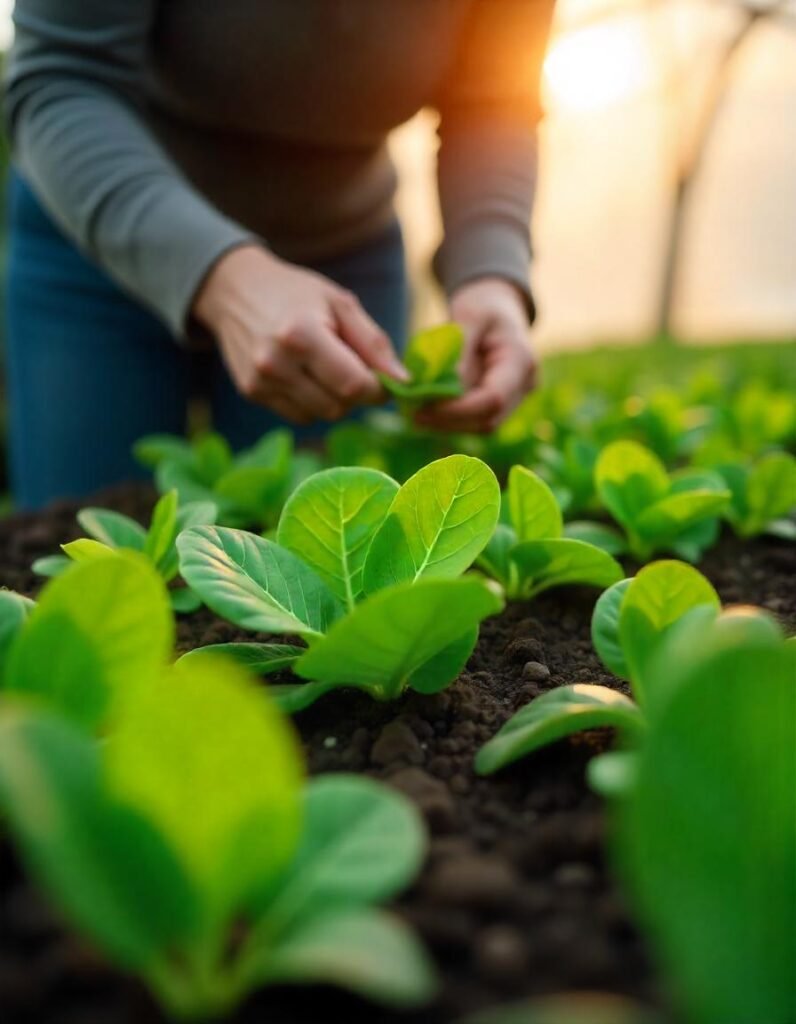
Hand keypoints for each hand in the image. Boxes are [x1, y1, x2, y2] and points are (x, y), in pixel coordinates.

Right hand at [193, 244, 407, 424]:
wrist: (234, 290)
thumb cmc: (296, 293)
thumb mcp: (340, 303)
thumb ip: (373, 343)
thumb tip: (403, 382)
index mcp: (302, 334)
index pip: (353, 385)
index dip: (378, 390)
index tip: (385, 381)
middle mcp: (276, 363)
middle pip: (338, 406)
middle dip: (356, 394)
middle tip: (353, 367)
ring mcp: (260, 382)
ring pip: (320, 415)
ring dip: (334, 400)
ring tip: (325, 367)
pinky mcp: (252, 393)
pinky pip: (299, 415)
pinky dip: (312, 402)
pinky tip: (304, 374)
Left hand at [415, 277, 538, 433]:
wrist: (499, 309)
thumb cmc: (483, 306)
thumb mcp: (469, 317)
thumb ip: (458, 352)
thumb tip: (439, 389)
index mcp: (521, 361)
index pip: (493, 399)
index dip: (458, 409)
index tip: (424, 407)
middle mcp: (525, 386)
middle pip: (488, 420)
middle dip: (449, 421)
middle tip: (412, 414)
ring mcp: (515, 399)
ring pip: (480, 427)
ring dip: (447, 425)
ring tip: (415, 414)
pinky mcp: (500, 406)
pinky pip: (475, 421)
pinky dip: (450, 420)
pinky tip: (426, 412)